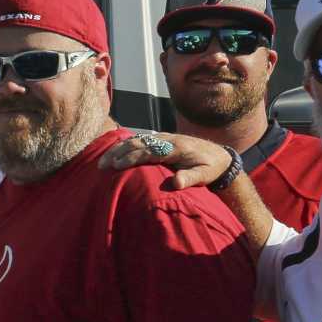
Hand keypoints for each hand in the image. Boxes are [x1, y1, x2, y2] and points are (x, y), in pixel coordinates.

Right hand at [99, 132, 233, 189]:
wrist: (219, 155)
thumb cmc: (210, 167)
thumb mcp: (204, 175)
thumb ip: (190, 178)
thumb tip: (175, 183)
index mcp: (175, 148)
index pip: (148, 151)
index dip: (131, 158)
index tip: (116, 167)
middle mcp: (167, 139)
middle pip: (138, 143)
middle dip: (117, 153)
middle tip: (102, 165)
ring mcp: (163, 137)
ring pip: (137, 139)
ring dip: (118, 149)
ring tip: (103, 161)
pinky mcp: (161, 139)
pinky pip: (140, 140)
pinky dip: (125, 145)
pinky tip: (114, 152)